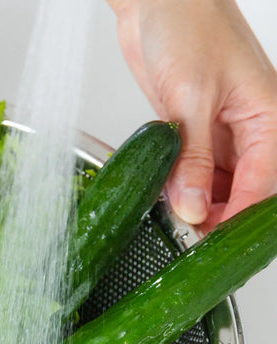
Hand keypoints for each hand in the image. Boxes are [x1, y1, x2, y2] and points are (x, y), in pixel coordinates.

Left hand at [108, 0, 276, 230]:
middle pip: (243, 189)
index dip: (238, 217)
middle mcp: (248, 128)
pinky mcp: (192, 131)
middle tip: (185, 238)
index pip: (264, 183)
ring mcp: (219, 132)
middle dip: (217, 217)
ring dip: (196, 204)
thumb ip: (194, 158)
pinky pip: (192, 170)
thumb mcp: (191, 97)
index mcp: (267, 116)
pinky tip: (163, 196)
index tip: (209, 241)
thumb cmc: (187, 25)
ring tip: (170, 220)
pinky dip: (179, 186)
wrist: (156, 0)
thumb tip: (194, 208)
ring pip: (217, 185)